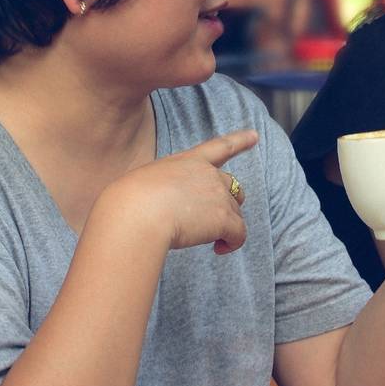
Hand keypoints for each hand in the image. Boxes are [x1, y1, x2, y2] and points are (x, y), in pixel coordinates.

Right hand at [95, 127, 257, 255]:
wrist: (137, 213)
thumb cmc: (129, 202)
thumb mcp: (146, 184)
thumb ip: (163, 189)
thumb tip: (163, 210)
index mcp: (187, 161)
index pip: (219, 147)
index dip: (240, 141)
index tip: (255, 136)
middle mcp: (207, 174)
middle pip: (231, 187)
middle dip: (227, 204)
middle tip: (210, 224)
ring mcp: (217, 195)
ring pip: (235, 213)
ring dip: (226, 227)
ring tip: (209, 242)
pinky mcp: (223, 218)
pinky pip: (239, 233)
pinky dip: (232, 243)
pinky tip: (218, 249)